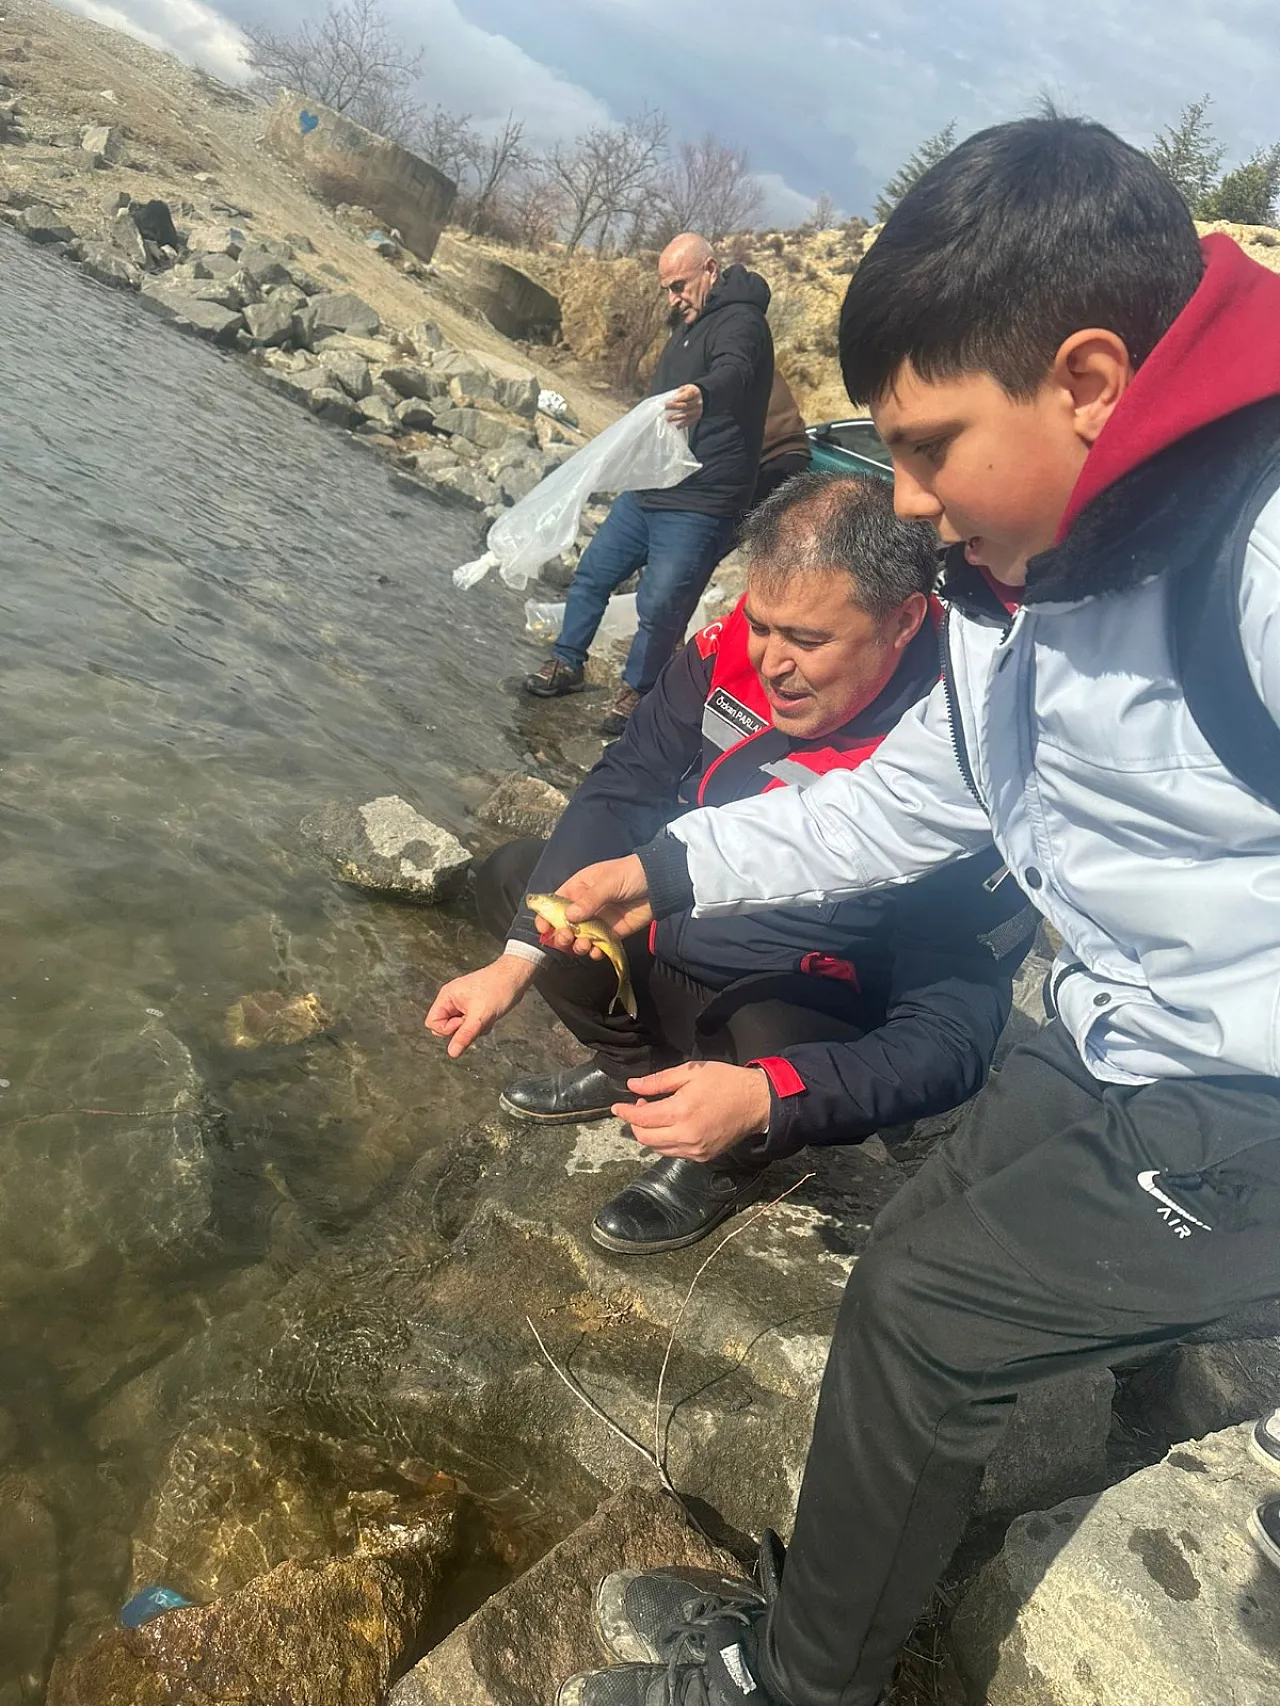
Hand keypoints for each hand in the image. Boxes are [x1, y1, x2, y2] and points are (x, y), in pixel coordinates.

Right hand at [425, 954, 536, 1057]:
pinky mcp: (474, 1008)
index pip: (432, 1023)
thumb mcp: (480, 1016)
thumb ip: (464, 1035)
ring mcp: (463, 1004)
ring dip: (474, 1028)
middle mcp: (452, 1000)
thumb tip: (452, 1052)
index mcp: (447, 997)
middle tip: (476, 1020)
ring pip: (460, 1028)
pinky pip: (471, 1025)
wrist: (515, 977)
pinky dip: (481, 1025)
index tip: (463, 1023)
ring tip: (486, 1016)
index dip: (447, 1029)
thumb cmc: (498, 988)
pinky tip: (491, 1016)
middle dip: (462, 1030)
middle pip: (446, 1027)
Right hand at [534, 856, 652, 958]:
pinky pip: (598, 945)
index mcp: (579, 888)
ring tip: (583, 946)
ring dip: (577, 945)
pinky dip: (594, 951)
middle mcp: (585, 906)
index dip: (546, 916)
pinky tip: (596, 952)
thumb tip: (569, 917)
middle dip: (562, 934)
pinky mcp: (612, 933)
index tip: (543, 928)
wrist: (659, 883)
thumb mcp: (609, 882)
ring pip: (579, 938)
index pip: (556, 903)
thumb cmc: (631, 874)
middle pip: (564, 924)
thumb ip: (589, 900)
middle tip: (566, 938)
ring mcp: (598, 920)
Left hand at [613, 1061, 771, 1162]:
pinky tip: (673, 1126)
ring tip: (657, 1114)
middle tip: (642, 1106)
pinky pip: (674, 1153)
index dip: (625, 1112)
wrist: (756, 1102)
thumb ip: (658, 1082)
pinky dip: (666, 1141)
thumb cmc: (724, 1082)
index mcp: (681, 1112)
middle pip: (645, 1138)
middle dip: (636, 1124)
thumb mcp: (690, 1073)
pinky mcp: (702, 1157)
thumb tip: (632, 1086)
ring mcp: (695, 1150)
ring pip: (657, 1149)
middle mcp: (685, 1136)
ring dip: (650, 1133)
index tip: (617, 1107)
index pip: (641, 1119)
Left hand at [665, 384, 703, 428]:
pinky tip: (676, 426)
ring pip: (686, 415)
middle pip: (685, 405)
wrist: (700, 397)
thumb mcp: (685, 388)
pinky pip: (689, 422)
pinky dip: (682, 424)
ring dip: (676, 417)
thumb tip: (669, 399)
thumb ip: (678, 393)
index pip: (687, 395)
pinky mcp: (697, 417)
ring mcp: (698, 410)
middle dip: (674, 407)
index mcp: (695, 392)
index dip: (678, 398)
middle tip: (665, 408)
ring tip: (668, 419)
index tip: (671, 400)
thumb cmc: (689, 392)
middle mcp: (698, 402)